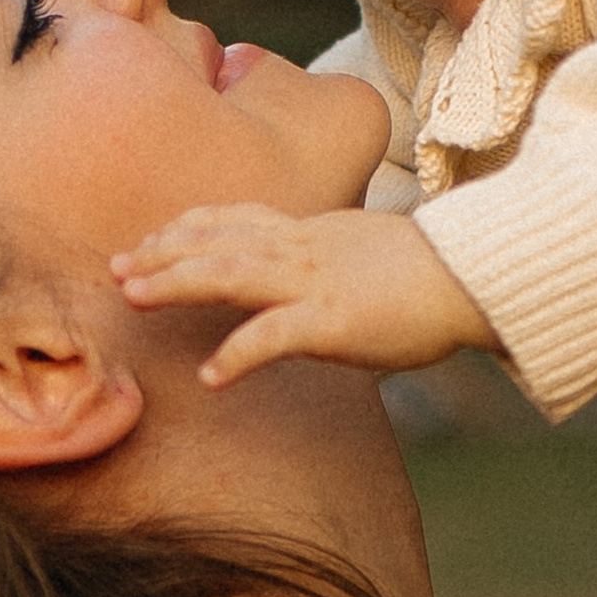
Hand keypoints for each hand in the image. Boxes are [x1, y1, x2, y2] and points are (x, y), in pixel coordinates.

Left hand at [113, 204, 495, 386]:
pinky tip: (211, 376)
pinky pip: (276, 336)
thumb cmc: (433, 276)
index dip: (186, 228)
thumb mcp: (368, 256)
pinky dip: (238, 354)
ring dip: (178, 283)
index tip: (149, 241)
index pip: (235, 220)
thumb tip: (312, 292)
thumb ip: (330, 268)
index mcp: (312, 234)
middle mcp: (304, 250)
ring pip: (232, 273)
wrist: (479, 276)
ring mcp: (316, 284)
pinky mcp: (336, 322)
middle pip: (218, 240)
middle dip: (162, 253)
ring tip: (135, 298)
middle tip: (116, 268)